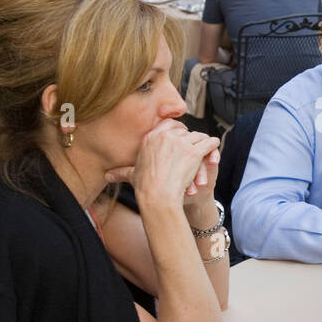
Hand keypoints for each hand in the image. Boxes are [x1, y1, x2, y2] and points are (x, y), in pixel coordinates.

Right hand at [104, 119, 219, 210]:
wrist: (157, 197)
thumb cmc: (145, 188)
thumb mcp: (132, 175)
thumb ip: (121, 171)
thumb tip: (107, 175)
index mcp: (150, 137)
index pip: (169, 125)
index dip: (177, 130)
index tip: (181, 136)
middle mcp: (165, 137)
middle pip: (184, 130)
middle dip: (190, 138)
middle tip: (194, 146)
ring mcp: (180, 143)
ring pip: (197, 136)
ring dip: (201, 143)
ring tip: (205, 148)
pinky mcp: (193, 152)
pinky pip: (208, 143)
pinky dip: (212, 145)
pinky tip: (214, 147)